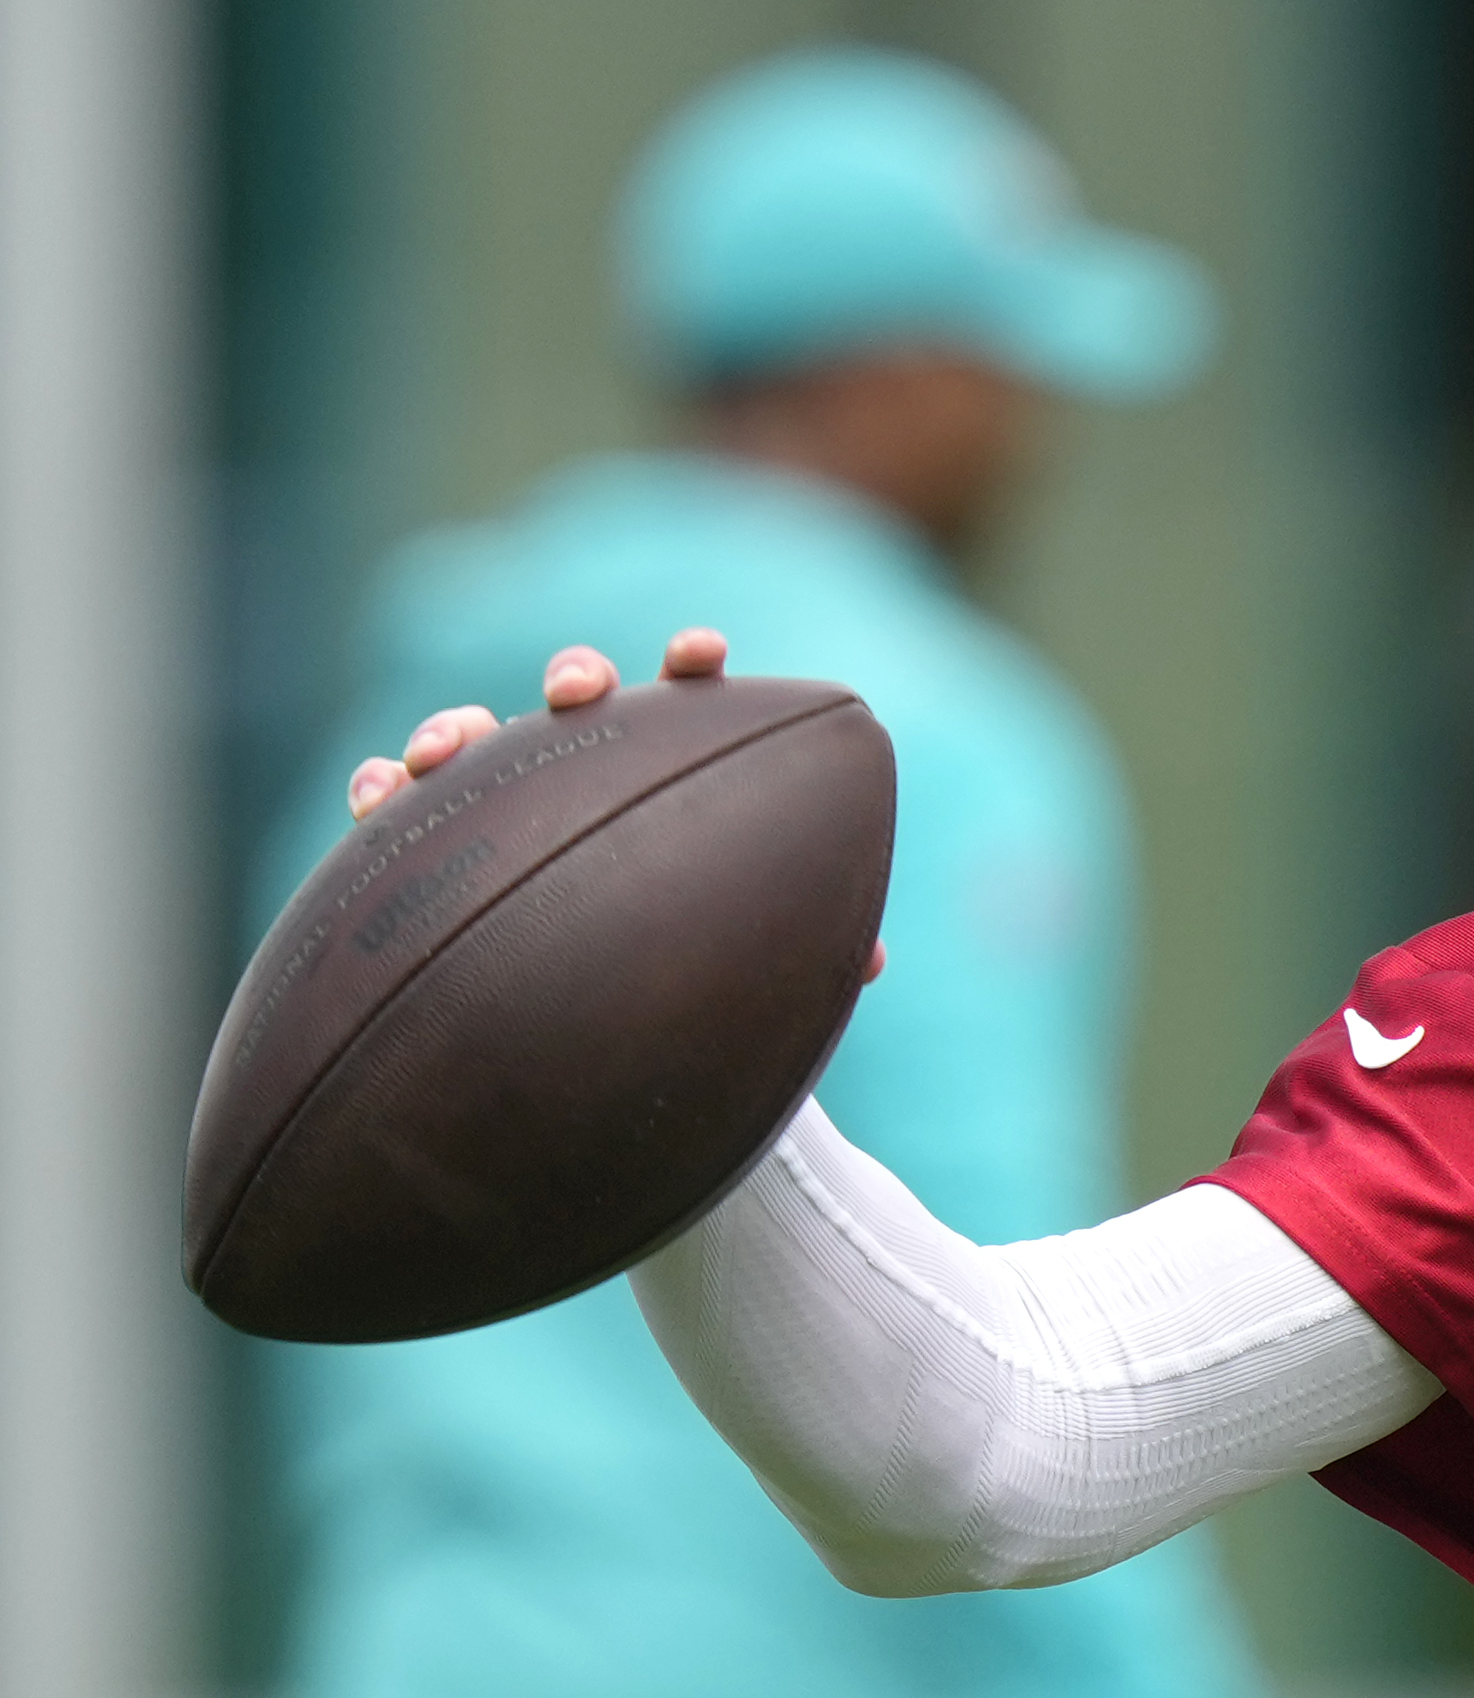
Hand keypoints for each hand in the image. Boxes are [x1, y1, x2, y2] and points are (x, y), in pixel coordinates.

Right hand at [341, 630, 884, 981]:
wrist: (590, 1045)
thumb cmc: (680, 989)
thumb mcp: (742, 970)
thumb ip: (796, 950)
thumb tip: (871, 962)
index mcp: (662, 790)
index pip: (683, 708)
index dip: (690, 667)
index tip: (702, 653)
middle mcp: (582, 784)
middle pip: (577, 705)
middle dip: (574, 679)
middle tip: (575, 692)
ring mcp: (505, 811)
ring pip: (479, 746)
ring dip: (460, 728)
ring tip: (448, 747)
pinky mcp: (435, 852)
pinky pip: (399, 813)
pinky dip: (385, 790)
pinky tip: (378, 796)